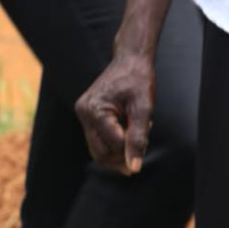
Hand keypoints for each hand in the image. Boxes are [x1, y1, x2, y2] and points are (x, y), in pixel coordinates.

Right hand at [75, 52, 155, 175]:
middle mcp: (84, 113)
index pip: (112, 145)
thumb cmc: (138, 80)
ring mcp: (82, 115)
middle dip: (121, 157)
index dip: (130, 151)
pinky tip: (126, 133)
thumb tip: (134, 168)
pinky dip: (112, 142)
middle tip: (138, 155)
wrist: (130, 60)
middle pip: (100, 152)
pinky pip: (97, 139)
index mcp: (95, 110)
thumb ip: (138, 138)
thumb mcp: (143, 108)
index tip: (146, 143)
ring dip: (116, 151)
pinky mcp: (85, 116)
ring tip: (134, 139)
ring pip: (97, 149)